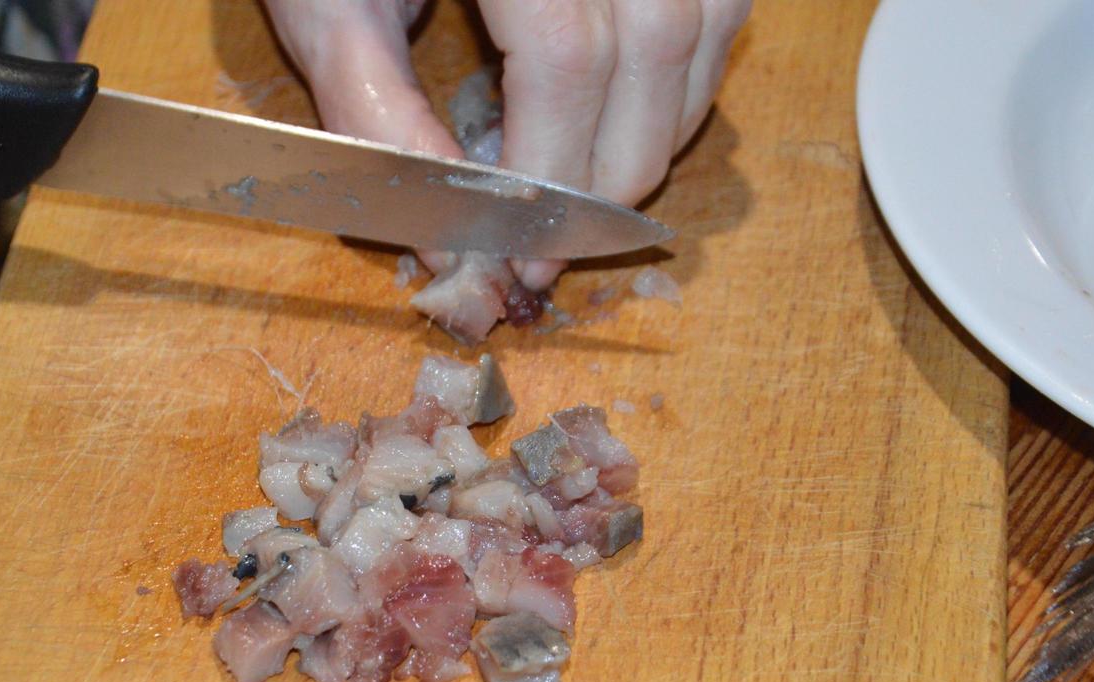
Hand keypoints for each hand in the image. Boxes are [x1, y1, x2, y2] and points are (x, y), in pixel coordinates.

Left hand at [261, 0, 750, 289]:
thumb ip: (374, 110)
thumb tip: (448, 237)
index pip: (566, 54)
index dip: (551, 167)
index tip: (516, 246)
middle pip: (656, 43)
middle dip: (611, 170)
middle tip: (554, 242)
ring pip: (706, 24)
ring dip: (658, 129)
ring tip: (590, 188)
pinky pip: (719, 4)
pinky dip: (683, 76)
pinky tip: (625, 118)